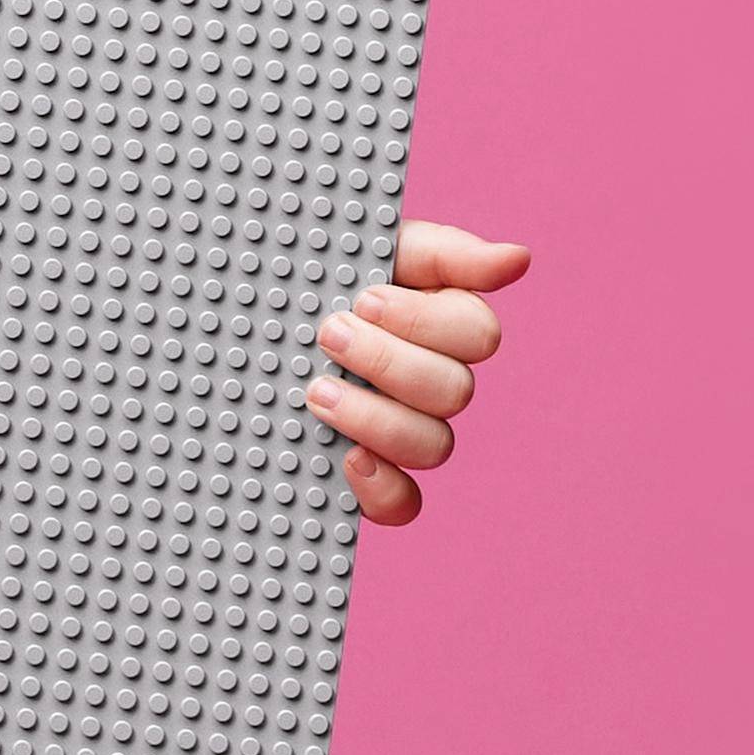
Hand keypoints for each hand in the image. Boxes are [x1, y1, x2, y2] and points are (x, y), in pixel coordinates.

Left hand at [305, 219, 530, 526]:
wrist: (236, 316)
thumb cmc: (309, 277)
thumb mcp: (368, 250)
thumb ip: (442, 252)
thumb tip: (517, 260)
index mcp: (440, 326)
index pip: (476, 334)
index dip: (423, 320)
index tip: (361, 298)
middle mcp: (430, 383)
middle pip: (454, 391)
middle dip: (388, 362)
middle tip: (327, 336)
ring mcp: (400, 432)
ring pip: (432, 445)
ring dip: (377, 419)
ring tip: (315, 393)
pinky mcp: (365, 476)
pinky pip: (403, 504)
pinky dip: (382, 488)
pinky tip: (348, 461)